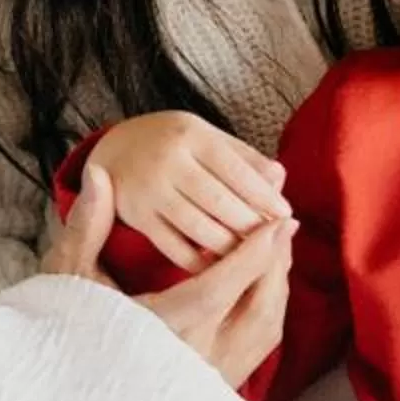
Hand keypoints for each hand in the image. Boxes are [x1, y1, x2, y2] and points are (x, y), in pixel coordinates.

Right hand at [47, 164, 294, 388]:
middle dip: (274, 263)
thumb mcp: (70, 278)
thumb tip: (99, 178)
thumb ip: (86, 228)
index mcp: (158, 331)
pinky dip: (269, 311)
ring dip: (276, 286)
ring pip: (264, 329)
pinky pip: (260, 348)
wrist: (72, 394)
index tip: (271, 222)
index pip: (217, 290)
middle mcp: (192, 360)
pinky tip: (264, 286)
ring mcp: (209, 378)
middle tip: (281, 225)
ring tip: (276, 249)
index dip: (250, 255)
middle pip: (256, 308)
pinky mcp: (217, 388)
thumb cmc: (66, 331)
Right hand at [86, 112, 291, 274]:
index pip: (237, 170)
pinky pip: (174, 247)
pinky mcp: (136, 217)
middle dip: (251, 226)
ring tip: (252, 256)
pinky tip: (219, 266)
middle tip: (274, 241)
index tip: (286, 215)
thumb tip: (279, 180)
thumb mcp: (206, 137)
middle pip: (220, 202)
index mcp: (190, 134)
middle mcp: (167, 160)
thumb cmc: (173, 143)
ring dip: (231, 246)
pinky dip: (200, 262)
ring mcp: (148, 190)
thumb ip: (243, 158)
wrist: (113, 149)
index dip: (265, 196)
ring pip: (199, 228)